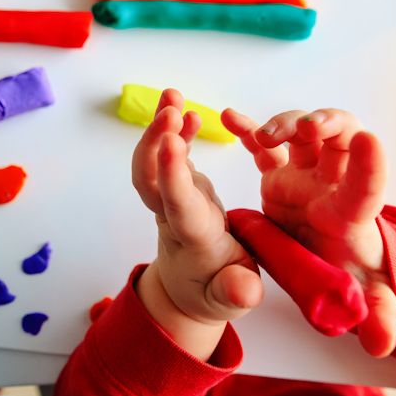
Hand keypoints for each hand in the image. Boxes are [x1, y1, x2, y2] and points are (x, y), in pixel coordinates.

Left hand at [133, 89, 262, 359]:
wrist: (189, 291)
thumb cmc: (216, 294)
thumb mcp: (233, 299)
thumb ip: (238, 292)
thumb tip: (245, 290)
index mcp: (194, 239)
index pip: (177, 204)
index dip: (171, 173)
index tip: (169, 141)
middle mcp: (175, 214)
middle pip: (150, 178)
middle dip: (154, 142)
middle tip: (168, 110)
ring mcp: (173, 199)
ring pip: (153, 162)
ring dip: (160, 128)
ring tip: (171, 95)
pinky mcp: (178, 188)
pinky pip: (169, 157)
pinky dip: (175, 131)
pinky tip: (184, 110)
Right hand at [221, 108, 395, 356]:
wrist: (333, 256)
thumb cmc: (351, 272)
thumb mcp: (366, 299)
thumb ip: (378, 317)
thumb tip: (382, 343)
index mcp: (350, 215)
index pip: (366, 189)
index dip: (370, 166)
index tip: (369, 142)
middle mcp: (330, 186)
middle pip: (339, 138)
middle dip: (327, 124)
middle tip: (308, 128)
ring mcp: (303, 176)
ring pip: (301, 133)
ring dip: (286, 123)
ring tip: (263, 136)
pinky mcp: (278, 175)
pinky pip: (262, 146)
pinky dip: (248, 129)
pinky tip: (230, 118)